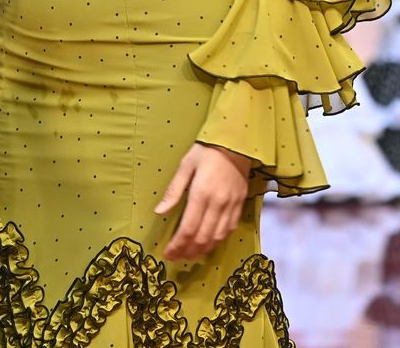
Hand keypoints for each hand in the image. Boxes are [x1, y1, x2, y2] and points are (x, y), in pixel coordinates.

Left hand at [156, 143, 253, 261]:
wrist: (236, 143)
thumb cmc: (207, 151)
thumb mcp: (185, 166)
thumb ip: (173, 191)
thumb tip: (159, 211)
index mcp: (201, 193)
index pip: (188, 228)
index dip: (177, 245)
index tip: (168, 253)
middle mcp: (218, 203)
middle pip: (202, 237)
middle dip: (188, 251)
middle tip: (177, 256)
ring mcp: (231, 205)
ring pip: (217, 237)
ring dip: (203, 249)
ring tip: (190, 254)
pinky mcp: (240, 204)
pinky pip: (229, 229)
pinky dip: (218, 240)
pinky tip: (209, 243)